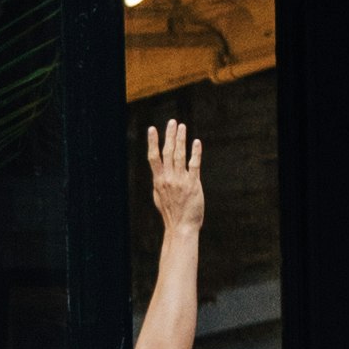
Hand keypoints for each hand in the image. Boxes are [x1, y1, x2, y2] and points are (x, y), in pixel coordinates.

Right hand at [144, 116, 204, 234]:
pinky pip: (194, 165)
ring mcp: (180, 181)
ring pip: (179, 155)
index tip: (152, 129)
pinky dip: (195, 152)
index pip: (154, 157)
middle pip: (167, 152)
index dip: (153, 142)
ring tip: (182, 127)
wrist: (181, 227)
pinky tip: (196, 142)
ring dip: (181, 140)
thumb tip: (159, 173)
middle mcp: (168, 178)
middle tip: (172, 122)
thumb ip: (160, 183)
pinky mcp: (193, 184)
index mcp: (159, 181)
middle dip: (169, 135)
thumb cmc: (171, 214)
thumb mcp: (160, 197)